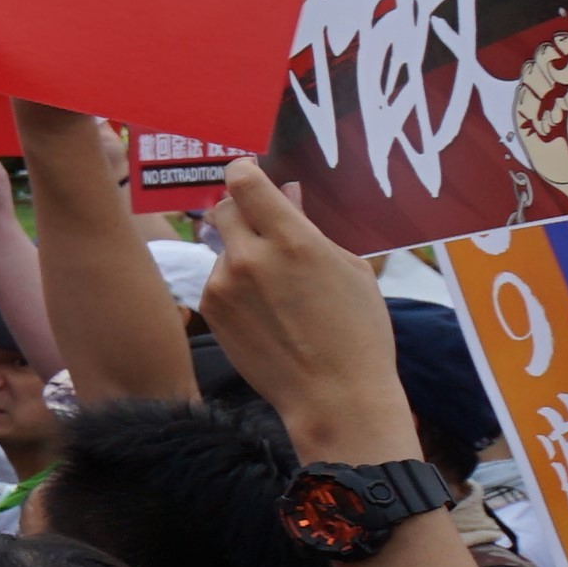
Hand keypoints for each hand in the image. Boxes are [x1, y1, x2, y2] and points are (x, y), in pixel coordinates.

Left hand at [201, 163, 422, 463]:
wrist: (333, 395)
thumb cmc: (356, 331)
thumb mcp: (348, 270)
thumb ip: (309, 227)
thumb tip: (287, 192)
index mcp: (292, 239)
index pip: (244, 181)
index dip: (244, 172)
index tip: (251, 174)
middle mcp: (249, 256)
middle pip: (223, 208)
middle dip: (241, 210)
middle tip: (263, 225)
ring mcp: (224, 284)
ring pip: (221, 248)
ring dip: (242, 254)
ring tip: (279, 288)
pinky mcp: (210, 310)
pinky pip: (217, 280)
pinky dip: (235, 284)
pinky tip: (265, 311)